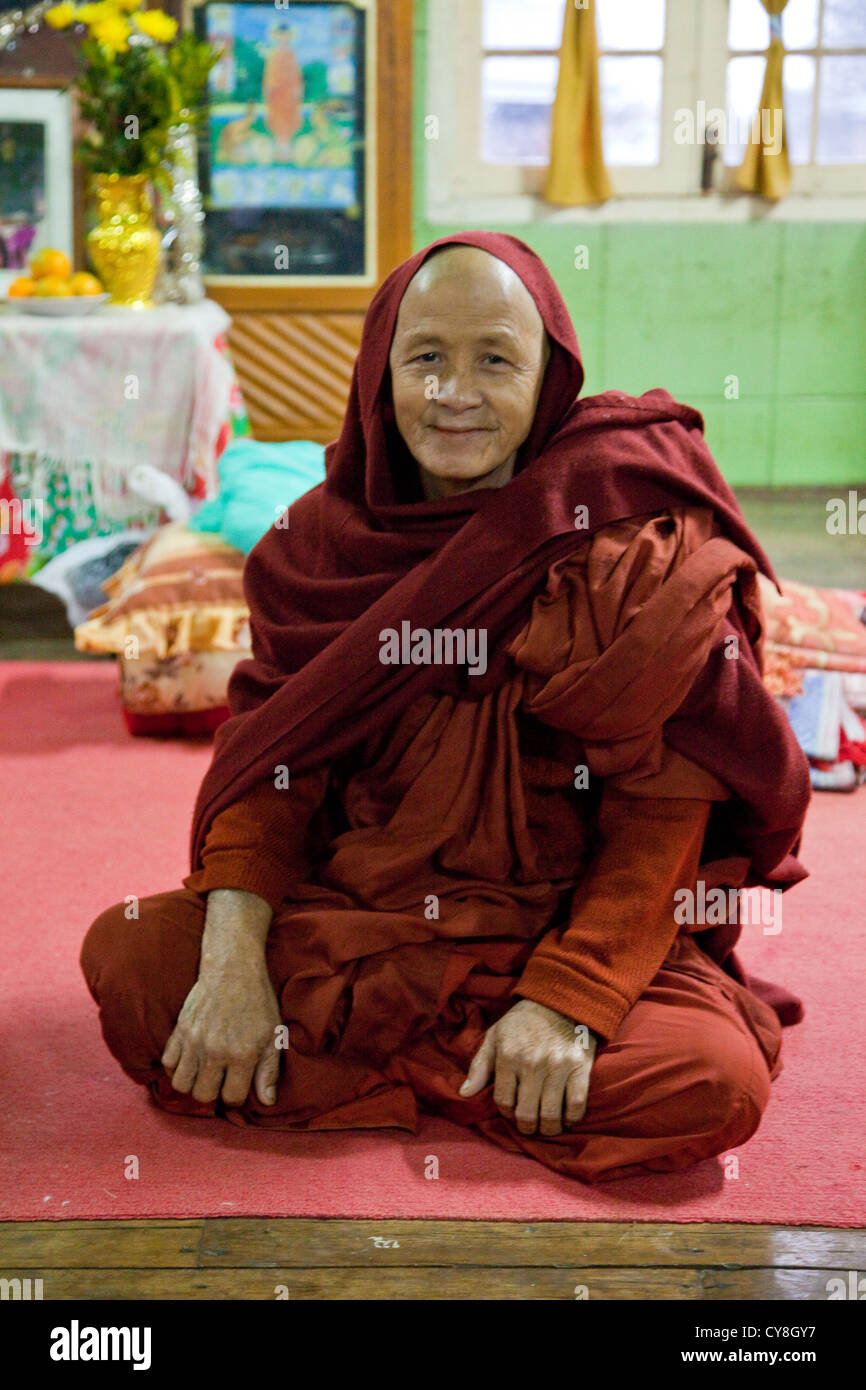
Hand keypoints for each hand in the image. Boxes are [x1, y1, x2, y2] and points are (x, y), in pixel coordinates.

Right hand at [161, 962, 282, 1107]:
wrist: (233, 970)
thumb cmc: (258, 1003)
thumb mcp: (273, 1035)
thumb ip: (269, 1071)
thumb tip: (267, 1102)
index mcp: (241, 1055)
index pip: (232, 1098)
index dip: (237, 1095)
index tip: (239, 1083)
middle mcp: (215, 1052)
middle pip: (203, 1095)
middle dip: (214, 1092)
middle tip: (221, 1079)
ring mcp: (193, 1041)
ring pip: (181, 1084)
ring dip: (193, 1083)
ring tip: (205, 1073)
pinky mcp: (179, 1030)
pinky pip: (167, 1063)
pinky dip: (176, 1067)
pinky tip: (191, 1060)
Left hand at [459, 998, 596, 1136]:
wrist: (560, 1000)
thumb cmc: (523, 1022)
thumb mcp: (495, 1036)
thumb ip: (479, 1066)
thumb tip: (464, 1094)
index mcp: (509, 1056)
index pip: (503, 1102)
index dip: (506, 1114)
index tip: (512, 1112)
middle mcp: (532, 1064)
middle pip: (527, 1114)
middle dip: (527, 1127)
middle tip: (530, 1125)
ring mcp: (558, 1067)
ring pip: (551, 1115)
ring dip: (548, 1128)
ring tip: (547, 1125)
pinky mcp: (580, 1067)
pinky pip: (576, 1105)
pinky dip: (571, 1118)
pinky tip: (566, 1117)